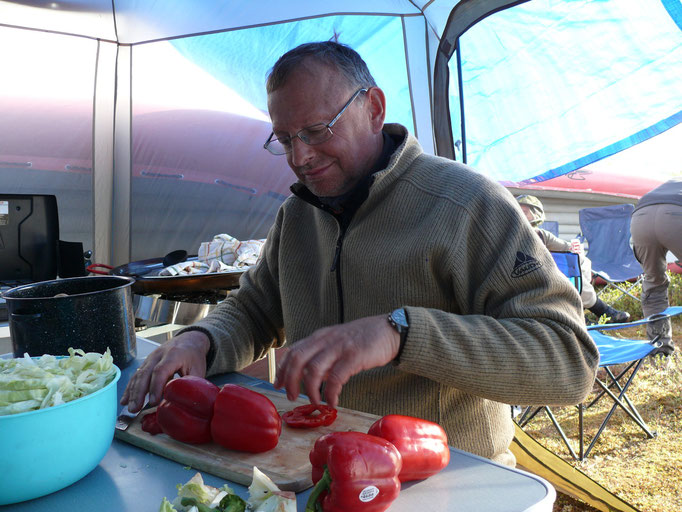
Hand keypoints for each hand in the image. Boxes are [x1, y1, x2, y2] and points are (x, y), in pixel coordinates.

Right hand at [120, 330, 210, 412]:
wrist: (189, 341)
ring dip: (132, 392)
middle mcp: (159, 355)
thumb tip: (183, 402)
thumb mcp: (198, 369)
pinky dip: (130, 388)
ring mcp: (150, 358)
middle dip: (139, 392)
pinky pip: (136, 376)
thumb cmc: (194, 356)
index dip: (156, 387)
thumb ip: (190, 384)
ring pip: (138, 374)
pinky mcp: (146, 363)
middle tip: (135, 409)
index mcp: (174, 355)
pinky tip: (125, 400)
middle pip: (145, 373)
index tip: (154, 402)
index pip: (161, 370)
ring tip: (131, 408)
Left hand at [273, 315, 400, 407]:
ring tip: (315, 403)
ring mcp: (339, 347)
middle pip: (298, 360)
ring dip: (311, 390)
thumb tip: (306, 373)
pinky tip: (332, 402)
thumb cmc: (362, 338)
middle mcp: (326, 340)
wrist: (389, 329)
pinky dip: (330, 393)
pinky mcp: (354, 357)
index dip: (282, 370)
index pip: (293, 351)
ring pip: (314, 370)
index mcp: (319, 337)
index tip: (278, 385)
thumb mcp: (336, 341)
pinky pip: (336, 378)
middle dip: (291, 381)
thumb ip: (321, 353)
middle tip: (293, 397)